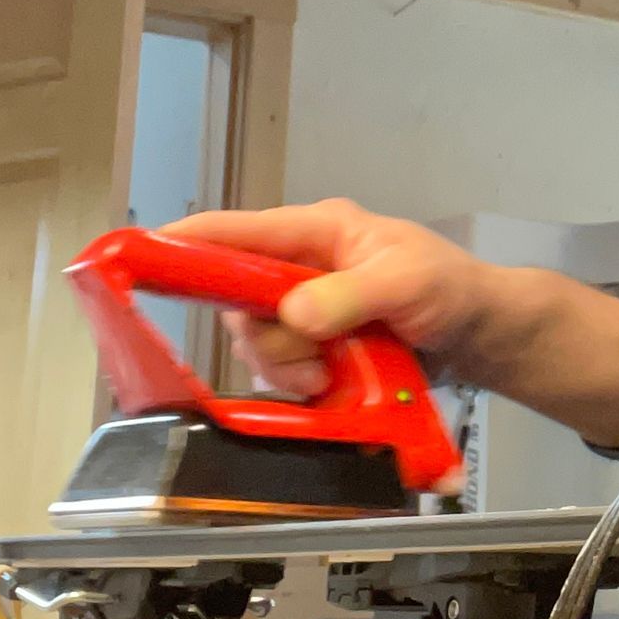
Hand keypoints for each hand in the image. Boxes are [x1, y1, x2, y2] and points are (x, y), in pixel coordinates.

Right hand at [164, 200, 494, 396]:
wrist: (477, 334)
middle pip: (237, 303)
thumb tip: (295, 314)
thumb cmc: (450, 288)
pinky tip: (337, 386)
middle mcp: (298, 269)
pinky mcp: (312, 350)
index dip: (184, 244)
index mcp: (315, 233)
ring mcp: (303, 311)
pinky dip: (303, 387)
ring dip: (290, 369)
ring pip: (257, 345)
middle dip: (269, 340)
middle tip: (313, 358)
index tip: (140, 258)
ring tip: (336, 373)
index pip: (235, 231)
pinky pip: (280, 373)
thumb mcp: (409, 282)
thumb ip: (351, 295)